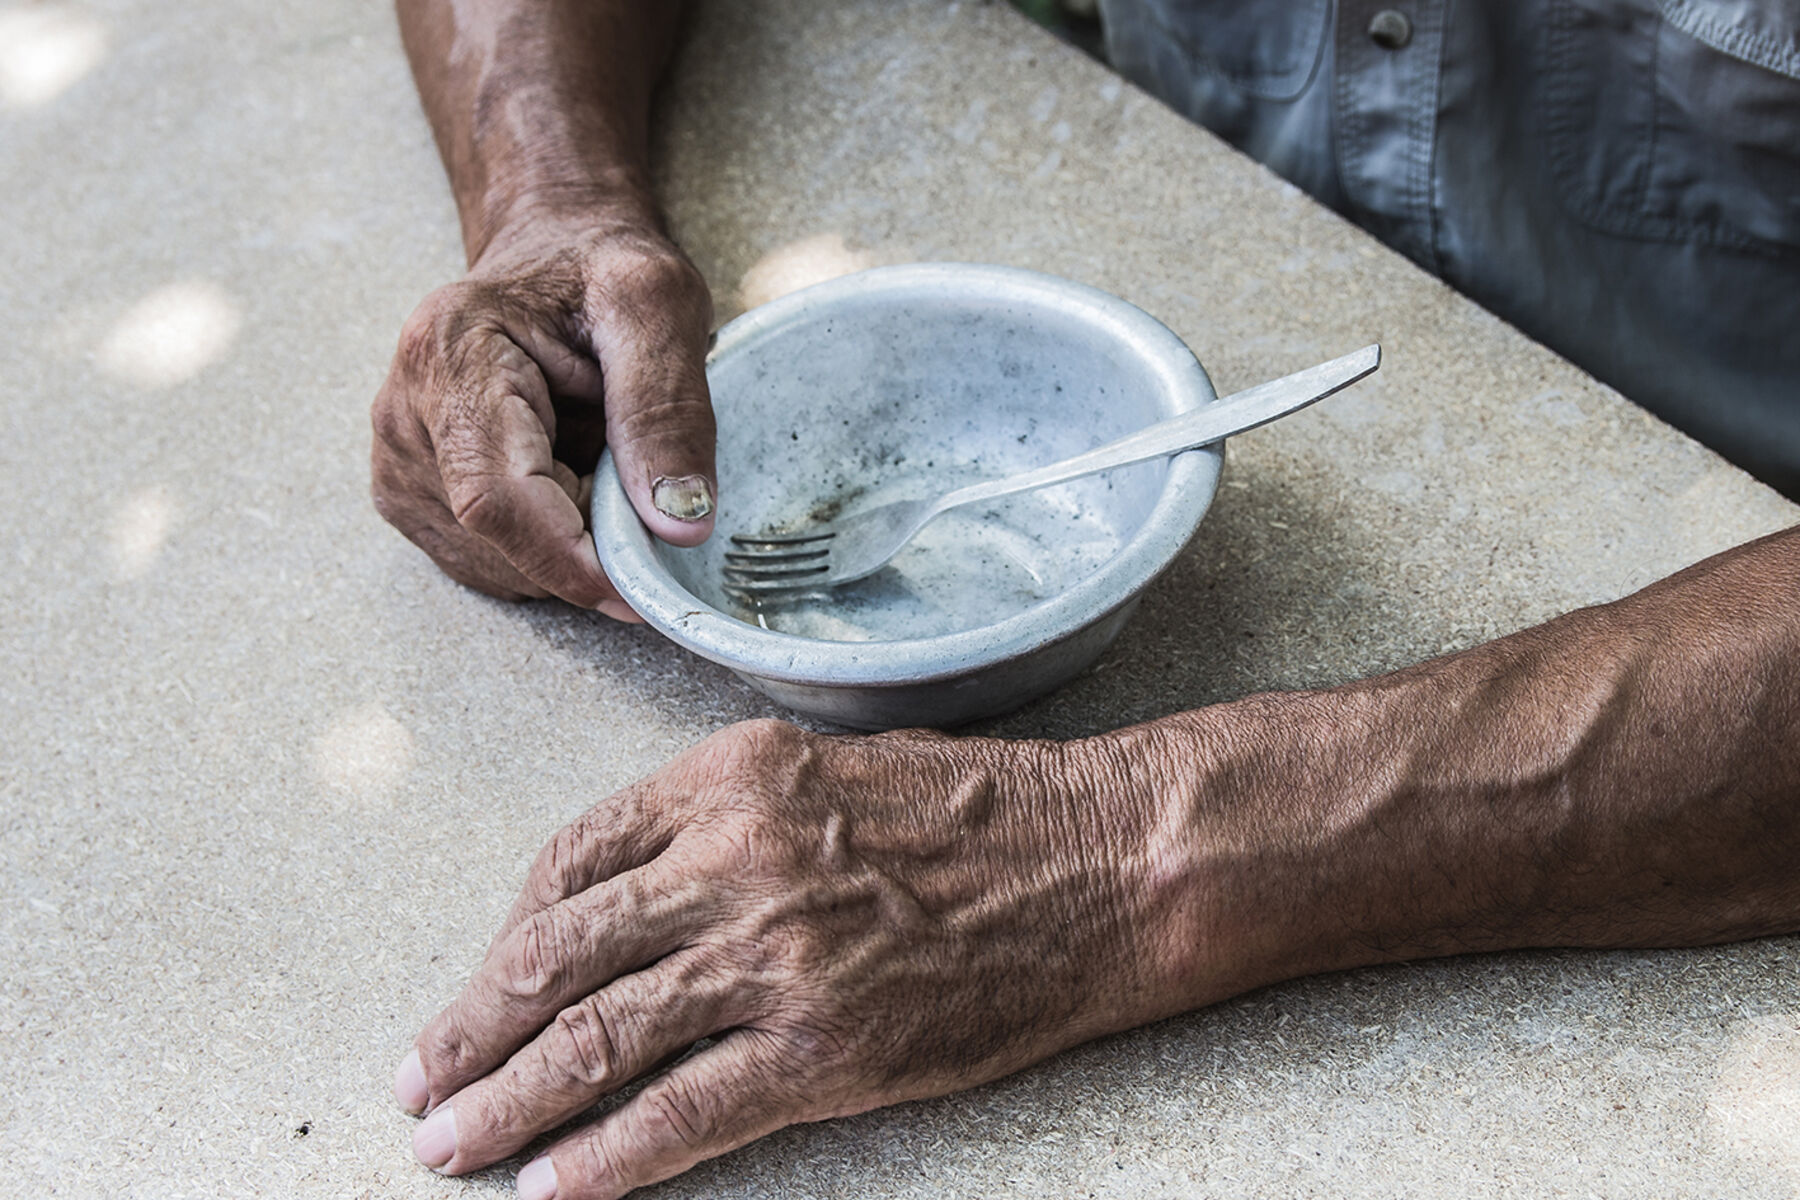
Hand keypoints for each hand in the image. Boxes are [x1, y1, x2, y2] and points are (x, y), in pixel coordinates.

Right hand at [371, 217, 716, 613]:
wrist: (552, 254)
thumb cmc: (599, 269)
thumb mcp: (656, 306)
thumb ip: (669, 408)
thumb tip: (680, 523)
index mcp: (450, 355)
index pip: (495, 499)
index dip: (570, 560)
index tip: (642, 587)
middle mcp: (404, 416)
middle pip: (499, 540)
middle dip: (585, 545)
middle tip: (638, 486)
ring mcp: (400, 464)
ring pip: (498, 564)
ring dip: (569, 545)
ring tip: (598, 462)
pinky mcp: (414, 498)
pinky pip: (492, 562)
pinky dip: (548, 546)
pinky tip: (568, 481)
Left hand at [393, 720, 1186, 1197]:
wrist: (1098, 863)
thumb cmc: (974, 811)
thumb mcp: (829, 767)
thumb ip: (722, 813)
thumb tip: (629, 892)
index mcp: (728, 777)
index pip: (571, 859)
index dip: (505, 934)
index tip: (480, 984)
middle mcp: (735, 859)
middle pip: (559, 953)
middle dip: (469, 1028)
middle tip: (417, 1080)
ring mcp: (778, 956)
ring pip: (601, 1036)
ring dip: (507, 1100)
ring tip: (446, 1146)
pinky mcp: (827, 1046)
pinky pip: (688, 1112)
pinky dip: (608, 1157)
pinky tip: (552, 1188)